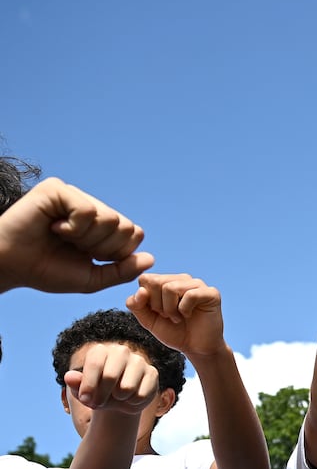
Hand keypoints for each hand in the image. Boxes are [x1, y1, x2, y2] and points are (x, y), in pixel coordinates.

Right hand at [0, 178, 153, 293]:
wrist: (9, 266)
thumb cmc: (45, 271)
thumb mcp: (91, 279)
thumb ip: (121, 271)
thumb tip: (151, 260)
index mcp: (101, 226)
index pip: (134, 234)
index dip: (116, 253)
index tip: (90, 257)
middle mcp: (91, 208)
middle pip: (125, 226)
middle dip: (102, 247)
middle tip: (74, 247)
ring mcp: (75, 196)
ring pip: (109, 218)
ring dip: (86, 238)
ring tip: (62, 237)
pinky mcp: (57, 189)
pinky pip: (87, 210)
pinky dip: (73, 228)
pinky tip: (53, 228)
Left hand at [63, 342, 159, 414]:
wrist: (118, 400)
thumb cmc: (97, 392)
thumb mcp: (83, 391)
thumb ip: (75, 384)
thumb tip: (69, 377)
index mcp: (101, 351)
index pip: (95, 364)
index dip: (88, 385)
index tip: (85, 400)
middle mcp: (121, 351)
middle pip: (110, 375)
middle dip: (102, 395)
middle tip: (98, 404)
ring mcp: (139, 361)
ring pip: (127, 387)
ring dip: (119, 400)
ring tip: (117, 398)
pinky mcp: (152, 373)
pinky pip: (141, 394)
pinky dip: (133, 402)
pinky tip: (131, 398)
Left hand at [126, 274, 227, 358]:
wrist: (197, 348)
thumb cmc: (174, 332)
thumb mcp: (149, 321)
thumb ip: (137, 306)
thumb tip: (141, 290)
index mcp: (167, 282)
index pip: (146, 279)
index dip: (146, 299)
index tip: (156, 312)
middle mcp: (182, 279)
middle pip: (157, 282)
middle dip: (157, 305)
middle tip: (168, 316)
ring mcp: (197, 284)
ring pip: (171, 287)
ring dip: (170, 309)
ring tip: (177, 318)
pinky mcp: (211, 293)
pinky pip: (190, 295)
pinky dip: (185, 310)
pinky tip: (189, 315)